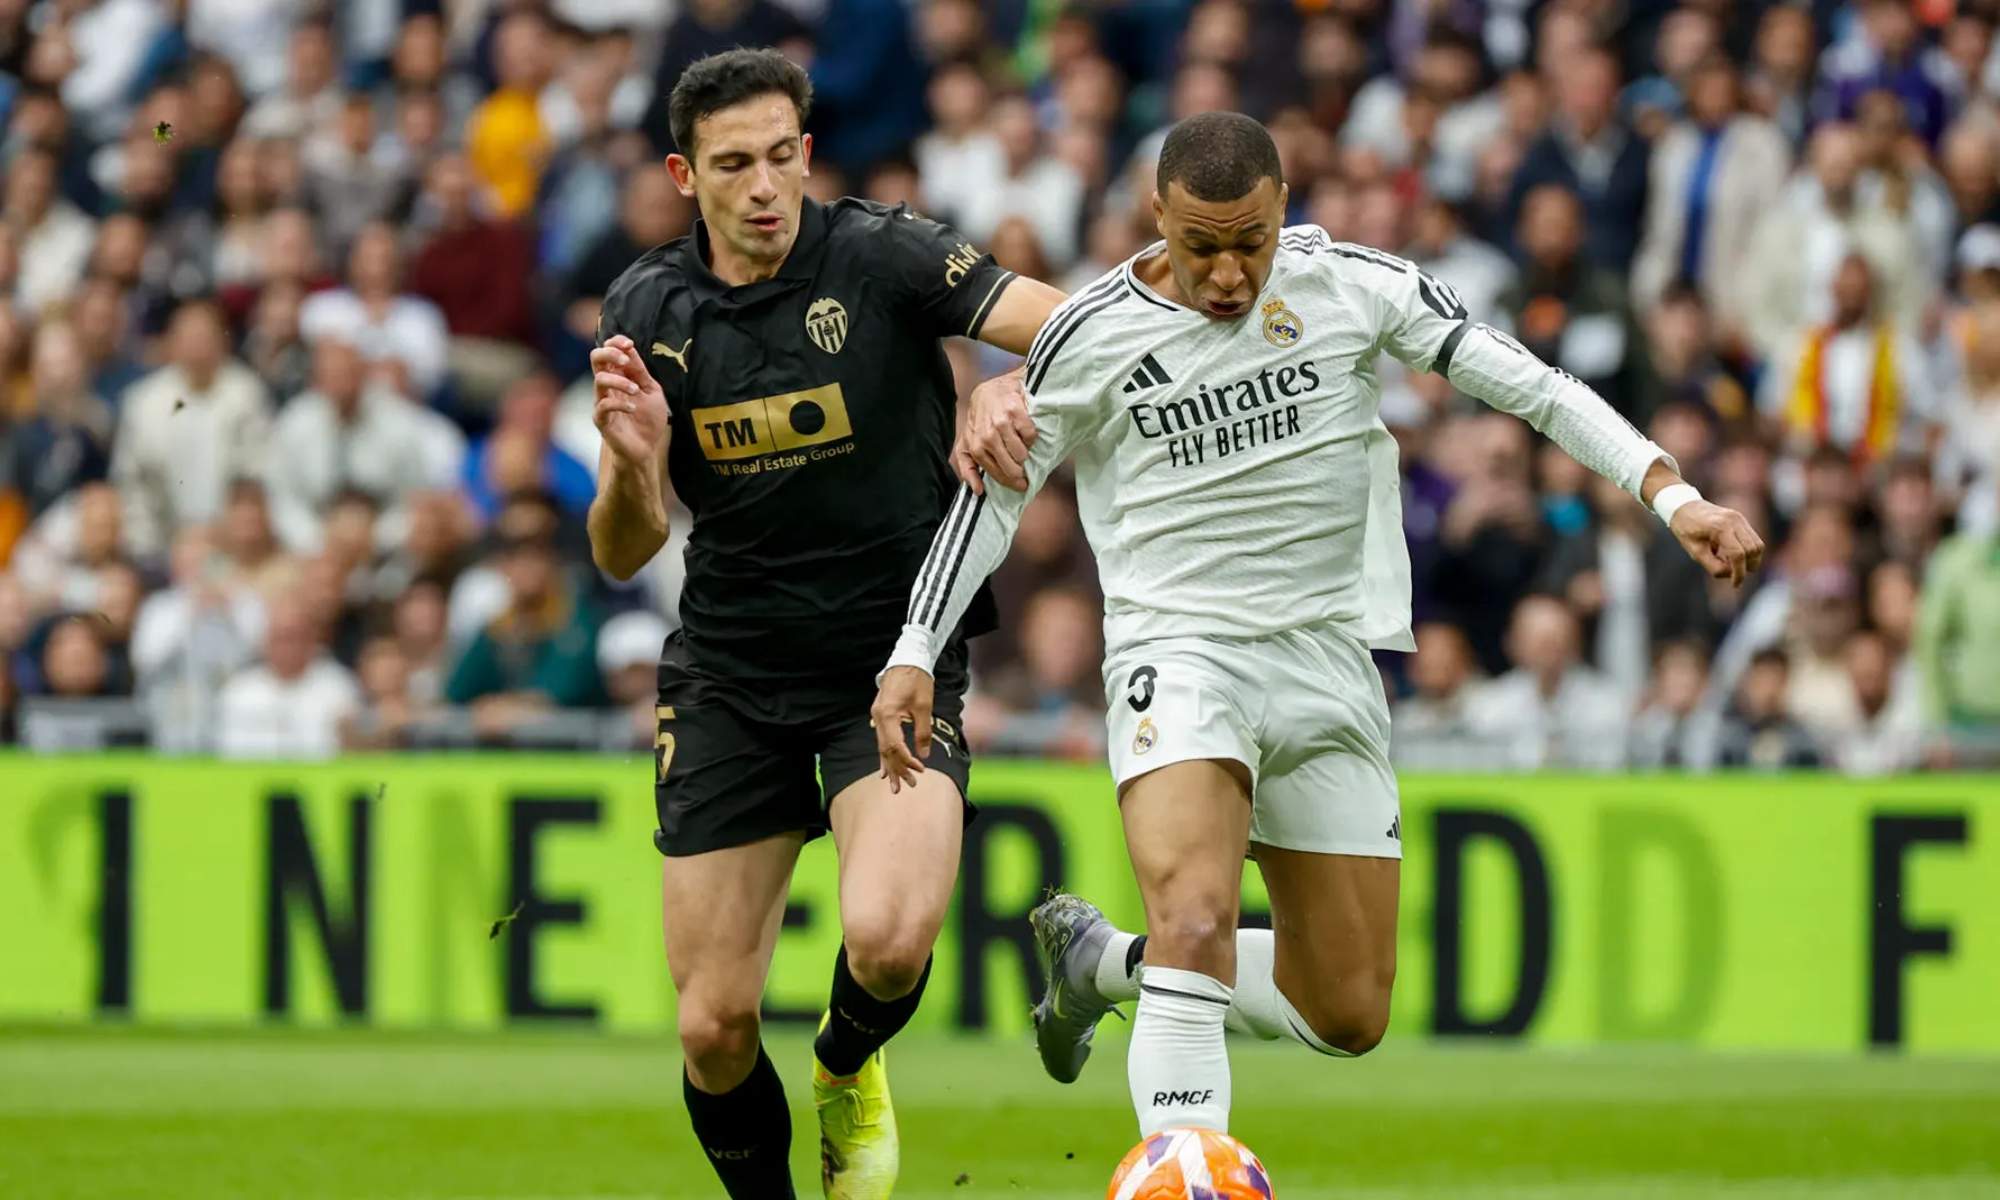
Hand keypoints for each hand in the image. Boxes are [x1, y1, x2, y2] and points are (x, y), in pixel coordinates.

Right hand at [591, 335, 669, 466]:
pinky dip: (620, 403)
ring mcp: (602, 402)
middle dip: (609, 353)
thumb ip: (640, 372)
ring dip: (619, 381)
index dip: (615, 342)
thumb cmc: (648, 419)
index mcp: (618, 376)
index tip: (629, 344)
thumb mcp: (651, 390)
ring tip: (636, 391)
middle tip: (625, 361)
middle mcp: (606, 386)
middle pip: (595, 358)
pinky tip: (633, 408)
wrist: (646, 448)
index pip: (608, 351)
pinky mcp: (601, 420)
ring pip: (599, 380)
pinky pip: (603, 405)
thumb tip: (630, 349)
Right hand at [871, 665, 936, 792]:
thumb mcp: (924, 706)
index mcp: (888, 714)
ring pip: (882, 747)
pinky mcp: (880, 715)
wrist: (907, 659)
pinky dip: (885, 754)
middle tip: (908, 786)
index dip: (907, 761)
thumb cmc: (917, 680)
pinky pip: (882, 739)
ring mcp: (877, 716)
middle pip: (886, 750)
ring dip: (890, 765)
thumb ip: (923, 732)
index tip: (920, 770)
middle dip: (898, 769)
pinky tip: (885, 769)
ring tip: (895, 785)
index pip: (896, 745)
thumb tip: (923, 755)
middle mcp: (878, 717)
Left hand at [953, 371, 1035, 493]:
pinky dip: (1031, 437)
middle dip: (1020, 472)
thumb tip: (978, 491)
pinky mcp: (1015, 411)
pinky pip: (1030, 436)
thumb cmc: (981, 420)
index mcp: (975, 446)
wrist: (993, 390)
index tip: (1020, 486)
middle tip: (1025, 471)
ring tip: (1022, 446)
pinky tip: (1025, 432)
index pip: (995, 472)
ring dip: (1025, 453)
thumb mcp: (968, 443)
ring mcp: (1001, 422)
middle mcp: (986, 435)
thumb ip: (968, 467)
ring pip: (1022, 453)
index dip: (1009, 482)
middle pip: (1011, 467)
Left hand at [1670, 499, 1765, 588]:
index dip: (1739, 573)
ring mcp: (1740, 518)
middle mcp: (1734, 521)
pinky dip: (1748, 551)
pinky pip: (1754, 539)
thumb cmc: (1686, 529)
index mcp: (1720, 527)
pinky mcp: (1742, 520)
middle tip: (1734, 575)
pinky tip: (1732, 555)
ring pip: (1758, 545)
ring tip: (1732, 564)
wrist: (1684, 506)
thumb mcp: (1694, 551)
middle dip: (1748, 567)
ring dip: (1751, 560)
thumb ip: (1712, 565)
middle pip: (1753, 550)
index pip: (1738, 554)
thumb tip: (1731, 574)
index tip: (1735, 585)